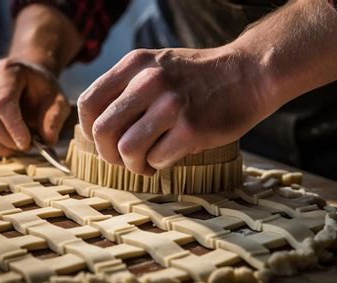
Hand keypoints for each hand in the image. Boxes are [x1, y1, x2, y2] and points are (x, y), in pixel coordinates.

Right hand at [0, 58, 70, 155]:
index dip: (13, 127)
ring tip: (17, 147)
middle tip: (25, 147)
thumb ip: (54, 118)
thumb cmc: (42, 89)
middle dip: (6, 138)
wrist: (28, 79)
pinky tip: (5, 146)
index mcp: (8, 72)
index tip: (26, 144)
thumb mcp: (58, 100)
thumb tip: (48, 140)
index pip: (3, 102)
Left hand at [77, 47, 269, 175]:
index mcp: (135, 64)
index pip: (88, 103)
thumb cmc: (199, 77)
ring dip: (133, 165)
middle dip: (108, 154)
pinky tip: (170, 155)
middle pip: (103, 131)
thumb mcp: (157, 66)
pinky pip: (157, 160)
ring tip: (146, 162)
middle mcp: (149, 81)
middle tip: (122, 159)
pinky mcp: (191, 128)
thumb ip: (127, 89)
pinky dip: (159, 165)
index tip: (102, 142)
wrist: (248, 74)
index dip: (88, 131)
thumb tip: (98, 130)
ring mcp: (171, 104)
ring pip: (127, 150)